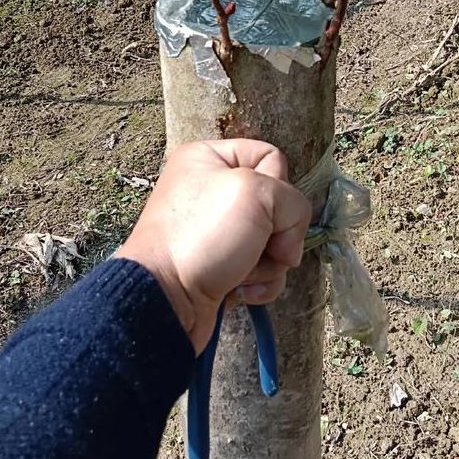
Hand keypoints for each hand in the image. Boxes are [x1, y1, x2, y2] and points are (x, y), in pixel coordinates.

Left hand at [115, 140, 310, 352]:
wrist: (165, 301)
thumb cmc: (203, 236)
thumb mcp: (258, 194)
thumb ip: (293, 202)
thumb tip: (288, 245)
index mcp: (208, 158)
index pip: (271, 157)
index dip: (278, 185)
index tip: (261, 209)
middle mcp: (211, 191)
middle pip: (277, 203)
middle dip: (277, 232)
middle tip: (259, 246)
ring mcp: (217, 232)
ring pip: (274, 239)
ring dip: (270, 261)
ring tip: (244, 272)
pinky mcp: (221, 266)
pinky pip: (261, 267)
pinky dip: (261, 281)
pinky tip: (242, 290)